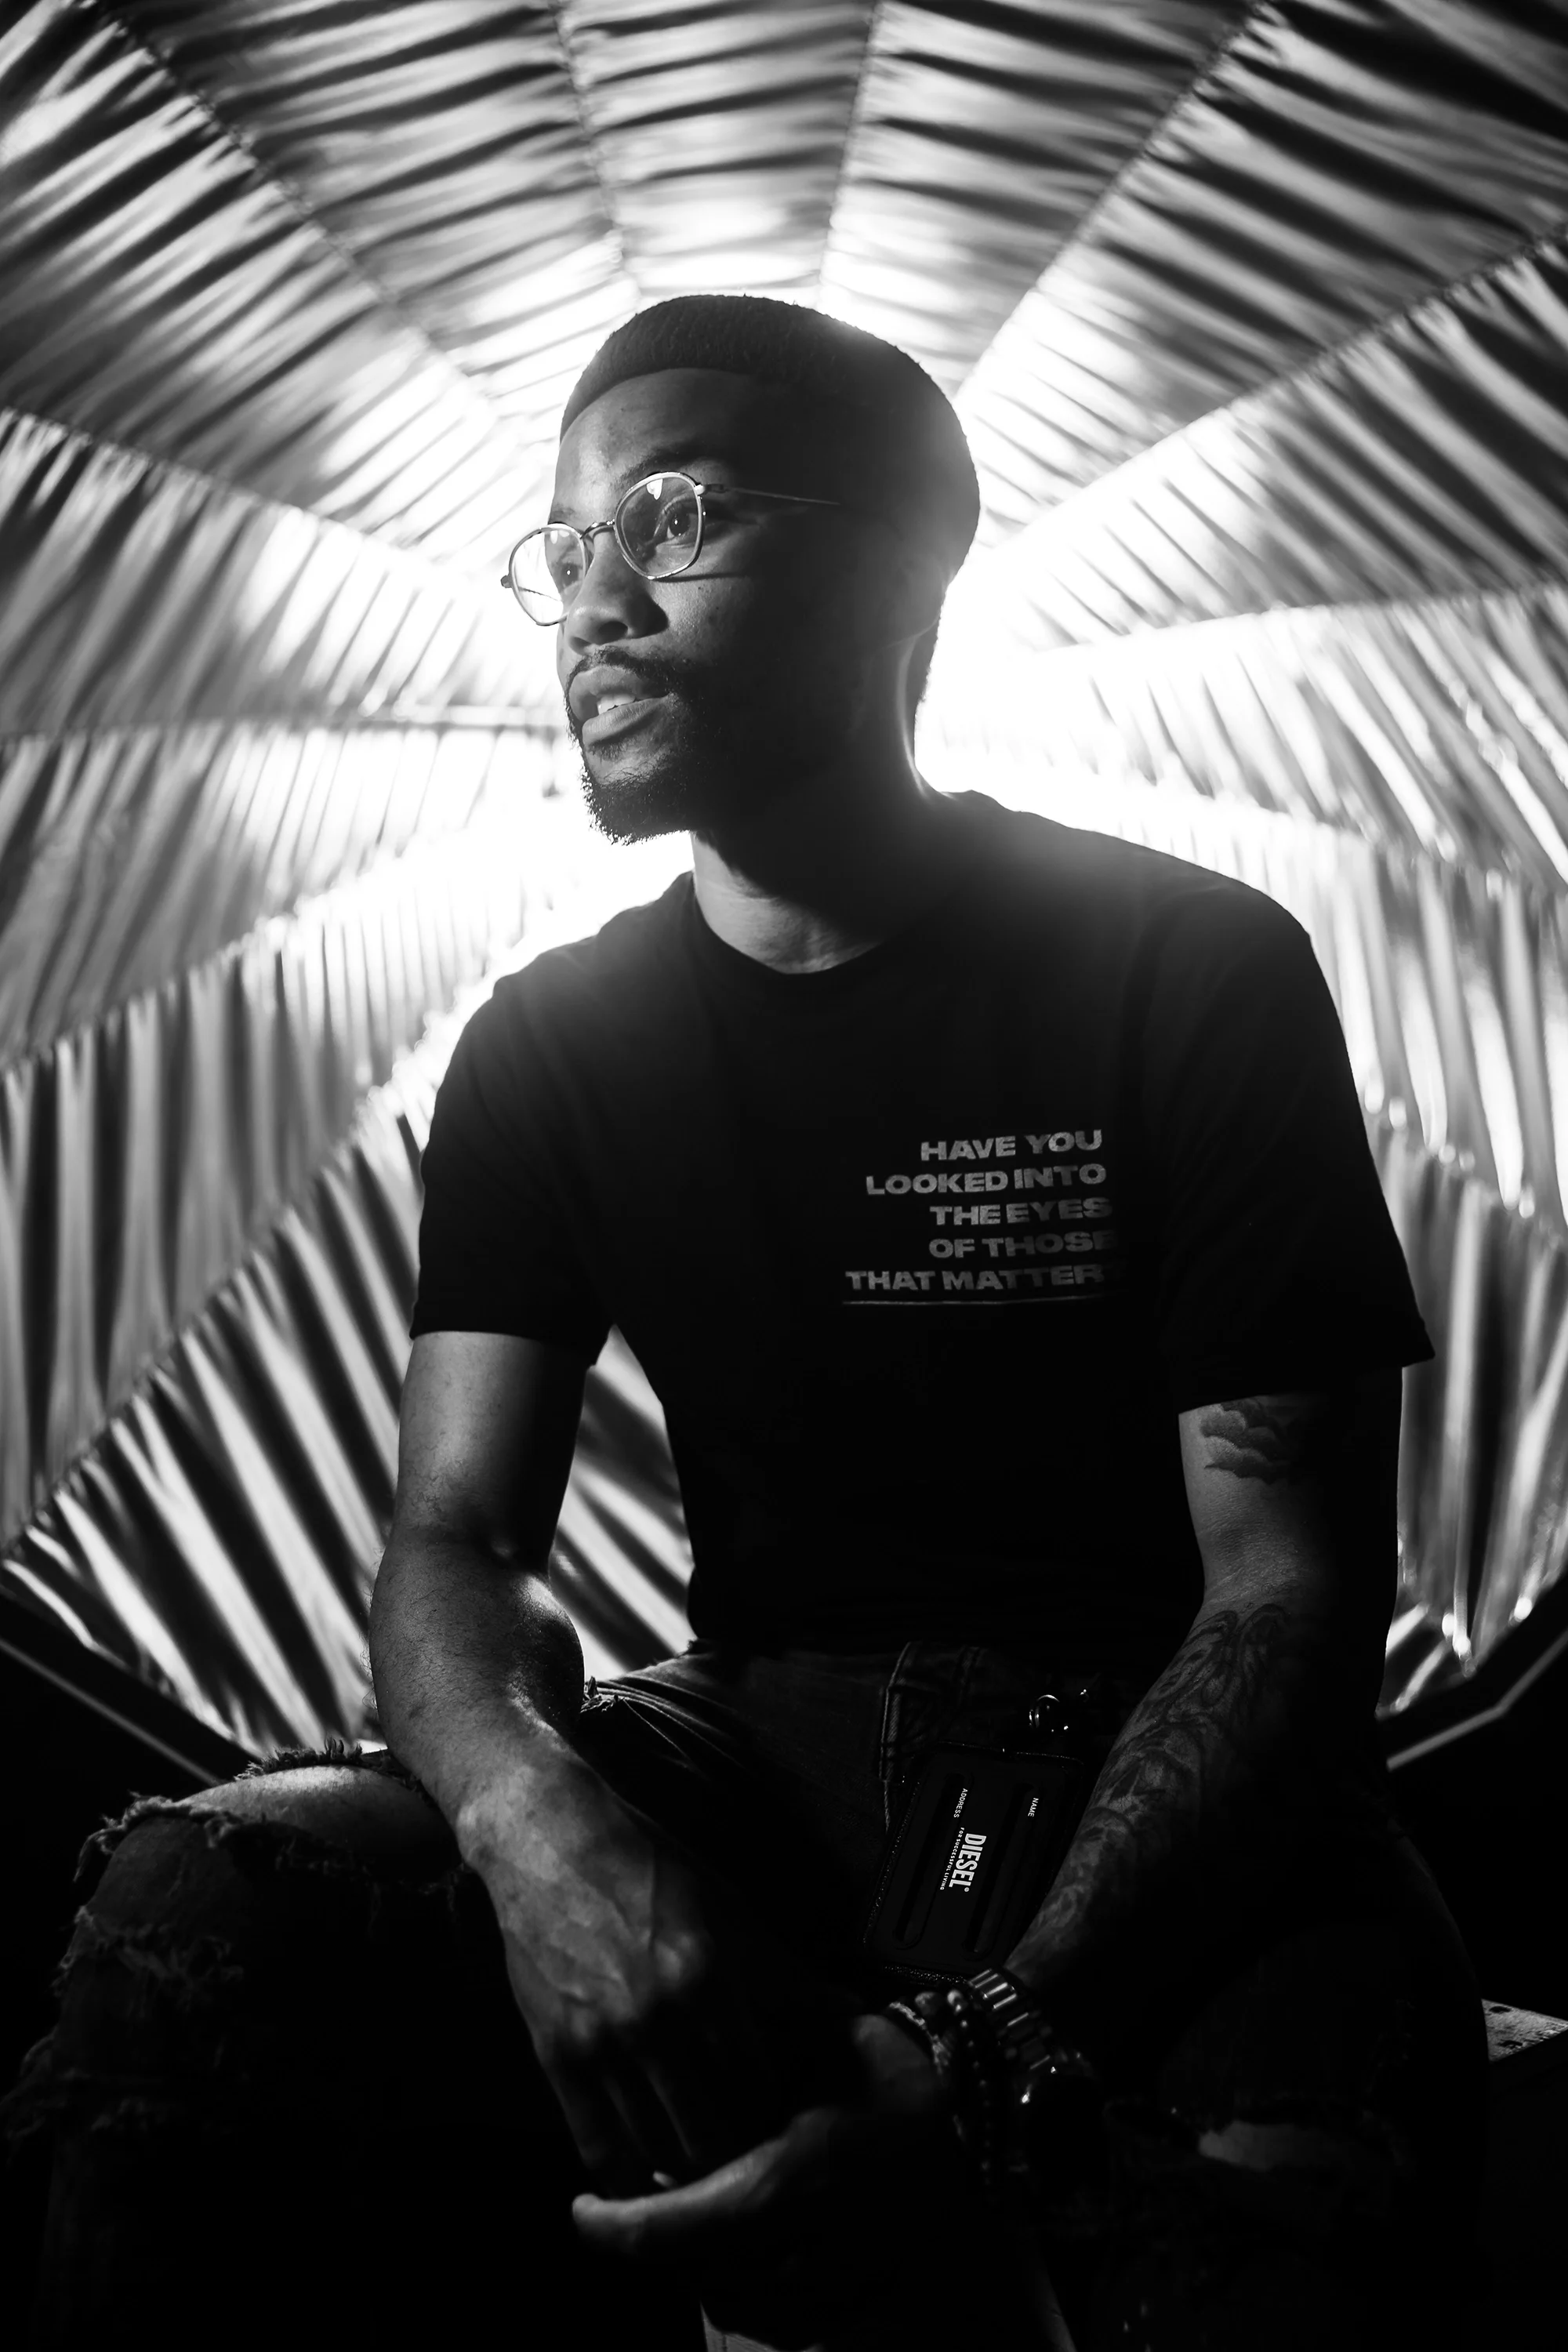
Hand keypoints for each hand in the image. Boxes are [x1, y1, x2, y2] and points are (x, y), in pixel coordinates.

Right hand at [459, 1751, 843, 2195]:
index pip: (759, 2085)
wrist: (552, 1844)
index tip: (780, 2122)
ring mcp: (603, 2042)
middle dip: (735, 2154)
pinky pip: (598, 2144)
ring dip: (683, 2172)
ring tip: (699, 2174)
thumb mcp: (725, 1909)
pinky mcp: (556, 2056)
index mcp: (709, 1979)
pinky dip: (625, 2174)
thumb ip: (782, 1974)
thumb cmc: (648, 1870)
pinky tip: (643, 2175)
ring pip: (658, 2150)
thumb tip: (847, 2011)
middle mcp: (658, 2019)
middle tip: (743, 2158)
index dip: (774, 2115)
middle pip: (714, 2131)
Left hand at [573, 2012, 975, 2346]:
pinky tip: (741, 2259)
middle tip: (631, 2209)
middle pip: (700, 2275)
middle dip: (658, 2248)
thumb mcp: (806, 2035)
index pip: (672, 2229)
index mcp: (786, 2179)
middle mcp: (811, 2244)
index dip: (614, 2226)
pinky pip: (792, 2321)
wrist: (982, 2102)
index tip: (583, 2210)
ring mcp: (845, 2280)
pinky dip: (754, 2297)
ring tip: (682, 2229)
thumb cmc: (892, 2062)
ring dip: (702, 2273)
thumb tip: (663, 2066)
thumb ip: (736, 2055)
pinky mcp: (870, 2294)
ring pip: (743, 2307)